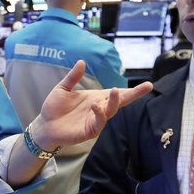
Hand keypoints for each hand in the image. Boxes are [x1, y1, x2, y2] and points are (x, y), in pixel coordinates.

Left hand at [33, 60, 152, 149]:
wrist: (45, 125)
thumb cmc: (54, 108)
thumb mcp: (63, 88)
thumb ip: (73, 77)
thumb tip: (81, 62)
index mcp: (96, 98)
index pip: (117, 93)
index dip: (131, 90)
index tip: (148, 84)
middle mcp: (99, 108)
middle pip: (120, 101)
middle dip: (134, 94)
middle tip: (147, 86)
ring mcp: (95, 120)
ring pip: (111, 111)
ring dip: (115, 101)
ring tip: (115, 91)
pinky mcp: (89, 131)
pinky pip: (98, 123)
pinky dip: (100, 114)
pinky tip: (96, 106)